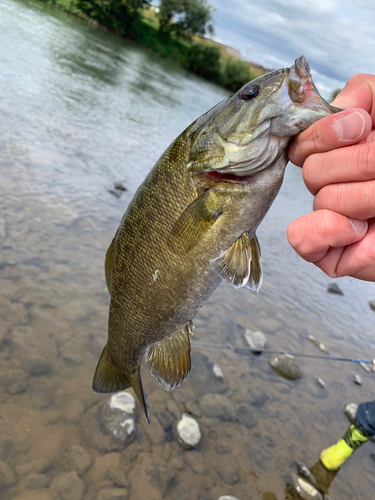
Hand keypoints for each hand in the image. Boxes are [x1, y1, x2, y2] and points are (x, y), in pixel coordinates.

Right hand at [287, 74, 374, 280]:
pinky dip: (326, 231)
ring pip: (322, 200)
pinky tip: (358, 230)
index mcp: (345, 155)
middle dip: (359, 165)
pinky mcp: (334, 254)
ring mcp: (334, 221)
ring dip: (363, 198)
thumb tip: (345, 107)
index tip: (361, 127)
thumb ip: (368, 94)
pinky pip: (302, 239)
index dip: (325, 134)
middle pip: (313, 171)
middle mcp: (337, 185)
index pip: (304, 144)